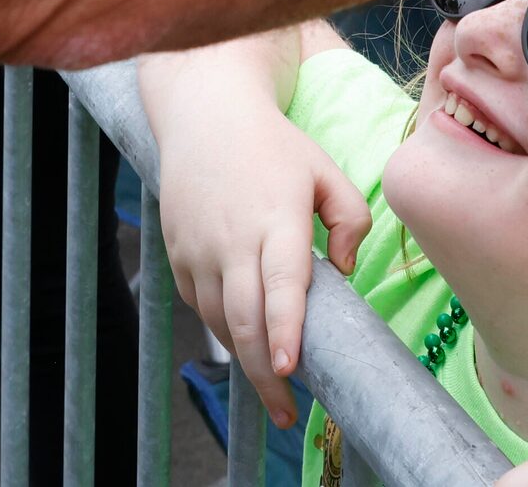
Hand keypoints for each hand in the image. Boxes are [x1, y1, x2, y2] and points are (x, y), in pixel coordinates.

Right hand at [151, 99, 369, 428]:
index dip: (284, 330)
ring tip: (274, 384)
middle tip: (288, 411)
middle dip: (266, 373)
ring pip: (219, 321)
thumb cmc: (275, 147)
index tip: (291, 368)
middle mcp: (232, 239)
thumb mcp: (325, 170)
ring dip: (246, 356)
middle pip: (244, 320)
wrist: (206, 116)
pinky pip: (200, 307)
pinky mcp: (178, 256)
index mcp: (276, 218)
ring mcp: (199, 250)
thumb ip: (350, 218)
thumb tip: (342, 269)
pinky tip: (247, 340)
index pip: (280, 284)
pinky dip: (223, 329)